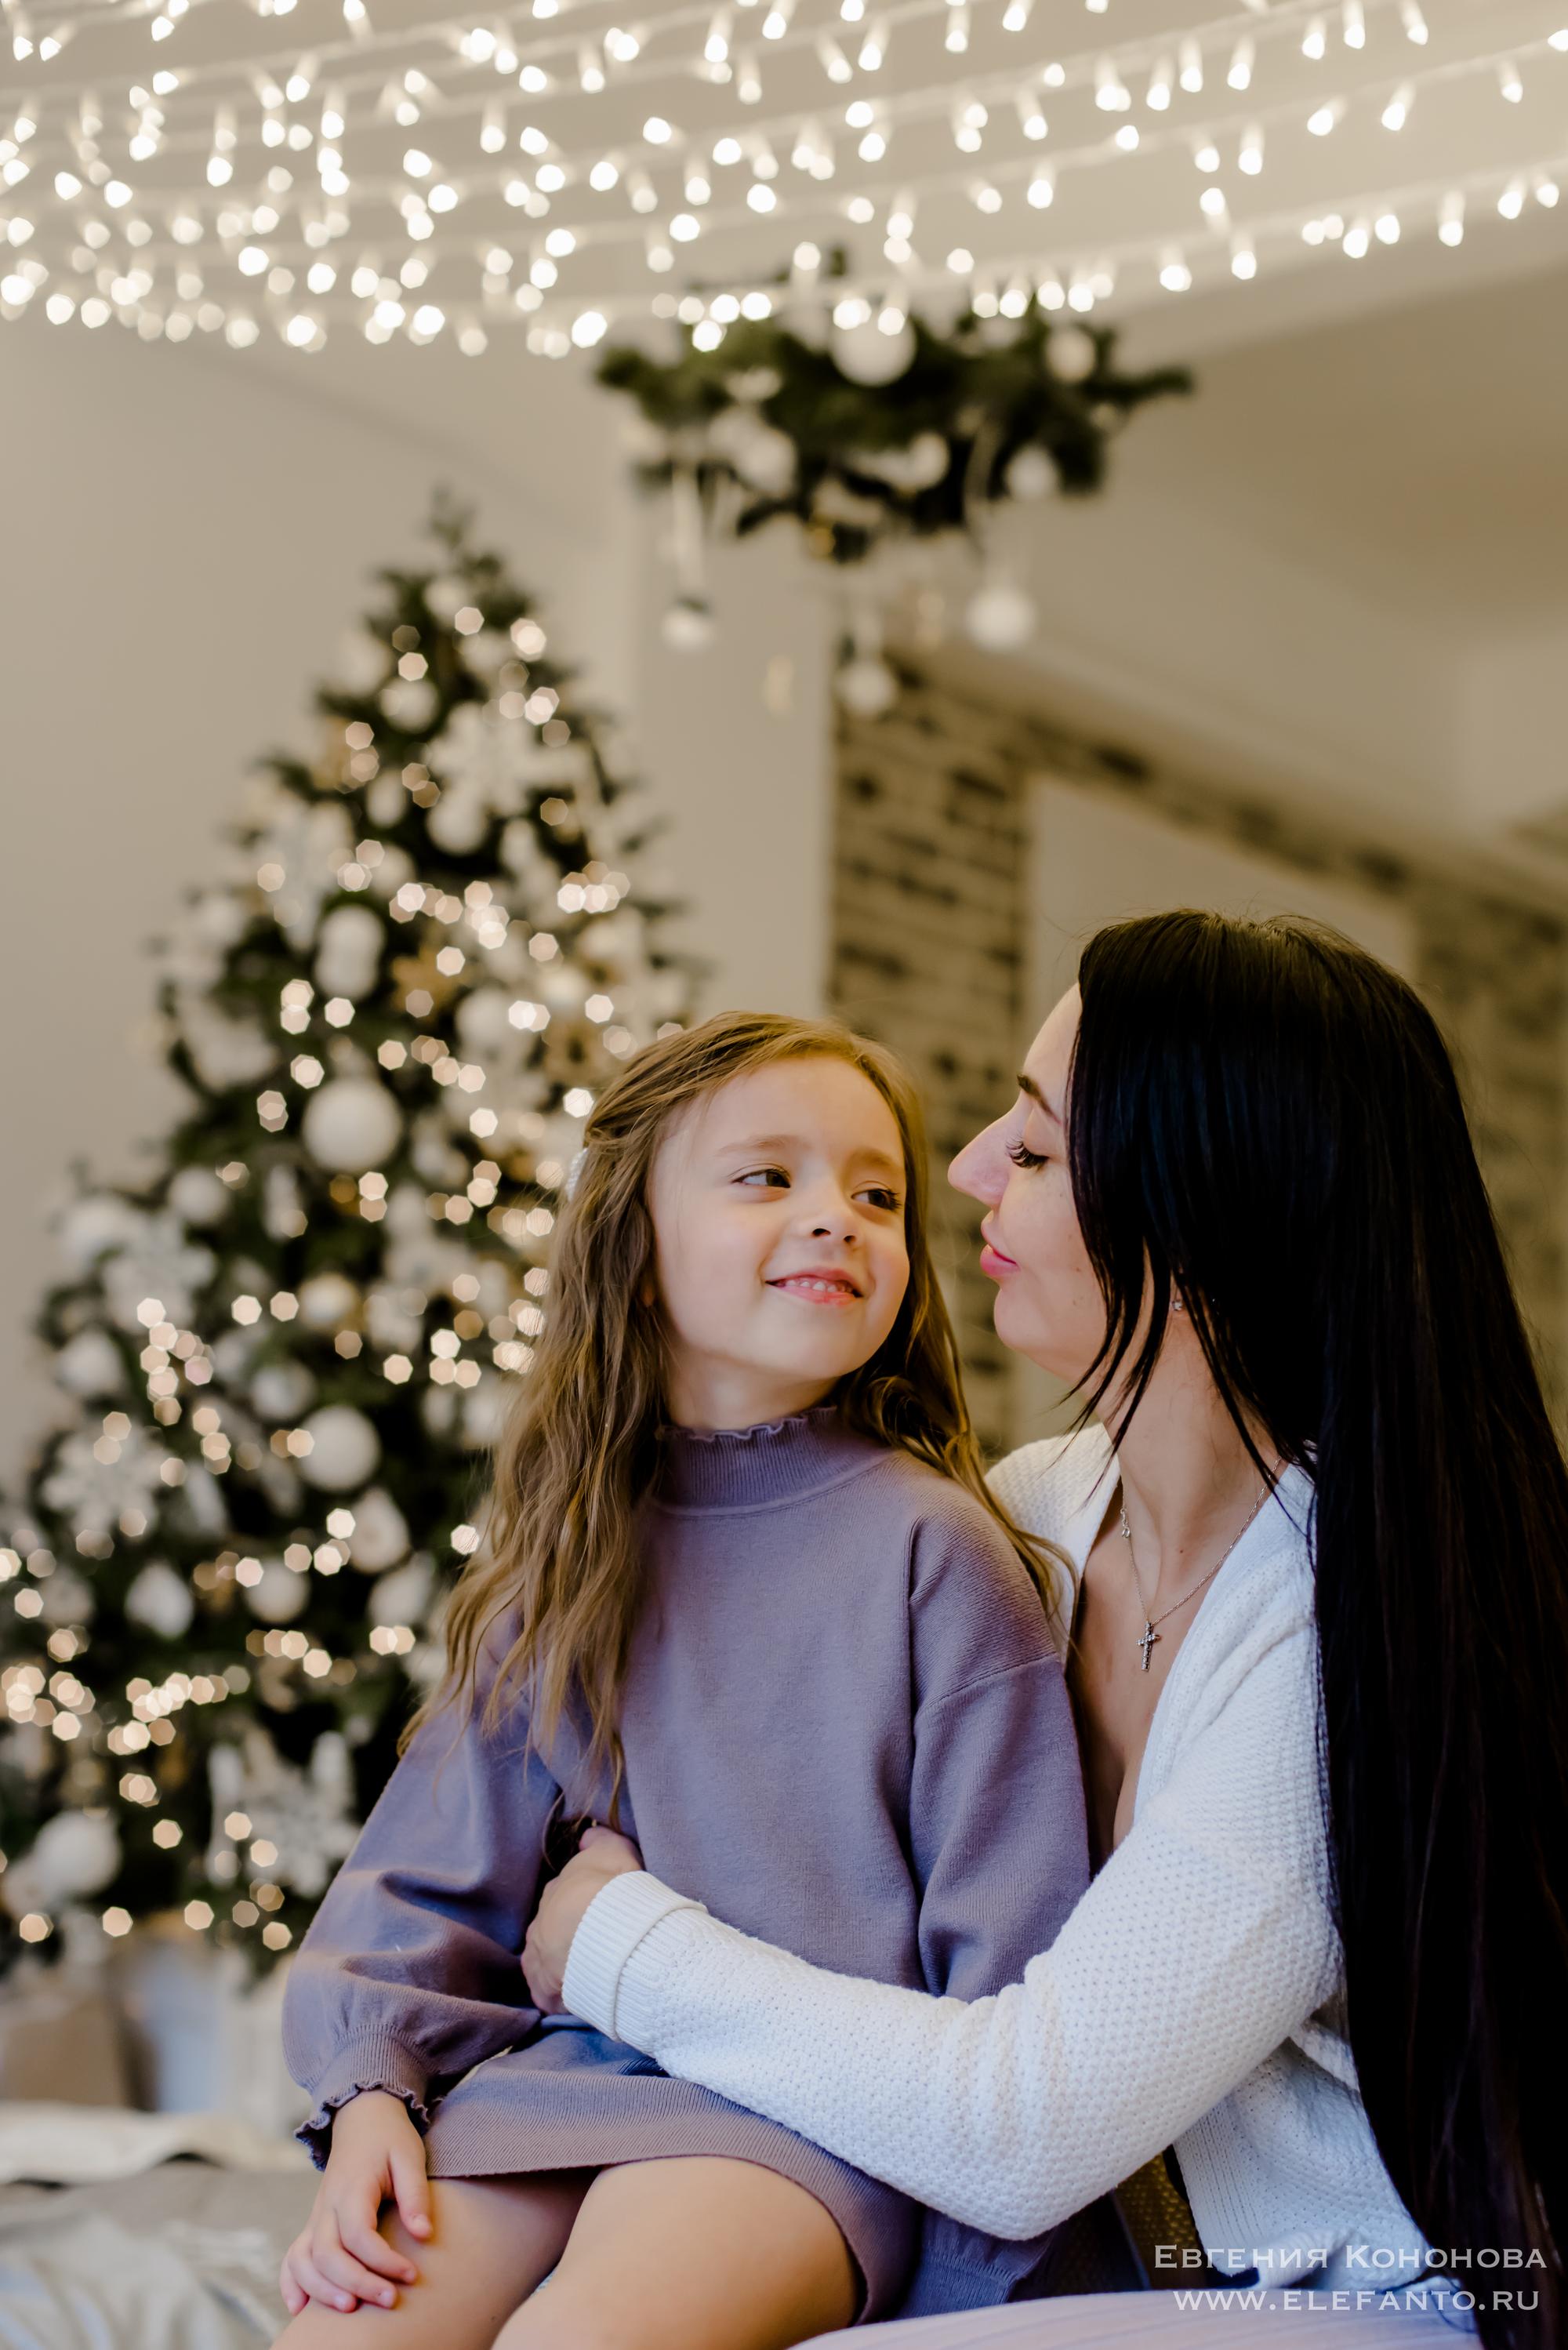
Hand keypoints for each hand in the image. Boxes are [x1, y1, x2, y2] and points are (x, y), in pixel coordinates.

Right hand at [278, 2088, 432, 2317]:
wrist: (363, 2117)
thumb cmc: (390, 2139)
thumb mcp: (410, 2156)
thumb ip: (415, 2194)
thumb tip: (423, 2235)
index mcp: (351, 2188)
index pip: (358, 2234)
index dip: (382, 2260)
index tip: (410, 2274)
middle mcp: (327, 2205)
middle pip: (327, 2254)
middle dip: (356, 2282)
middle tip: (388, 2300)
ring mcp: (316, 2216)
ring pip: (304, 2260)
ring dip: (322, 2290)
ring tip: (351, 2310)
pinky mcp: (313, 2224)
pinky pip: (292, 2257)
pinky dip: (292, 2283)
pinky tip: (300, 2309)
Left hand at [522, 1824, 642, 2014]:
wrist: (604, 1930)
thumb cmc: (611, 1886)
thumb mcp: (613, 1849)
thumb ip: (600, 1840)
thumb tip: (587, 1837)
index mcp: (554, 1893)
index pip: (563, 1899)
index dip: (581, 1907)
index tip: (599, 1914)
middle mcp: (539, 1925)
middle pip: (551, 1931)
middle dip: (568, 1938)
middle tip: (596, 1945)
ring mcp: (538, 1960)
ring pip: (546, 1963)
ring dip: (562, 1967)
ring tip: (590, 1974)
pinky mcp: (544, 1992)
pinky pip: (550, 1995)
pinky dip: (562, 1996)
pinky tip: (582, 1997)